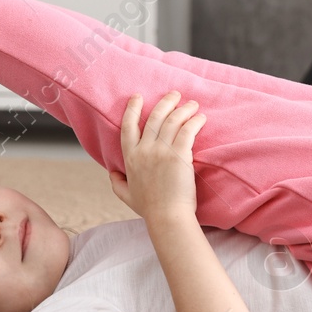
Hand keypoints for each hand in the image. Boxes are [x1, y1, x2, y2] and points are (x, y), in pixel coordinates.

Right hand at [108, 90, 204, 222]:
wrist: (167, 217)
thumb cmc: (150, 209)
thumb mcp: (126, 195)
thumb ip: (117, 183)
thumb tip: (111, 173)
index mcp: (130, 157)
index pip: (128, 126)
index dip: (132, 109)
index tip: (137, 97)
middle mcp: (144, 150)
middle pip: (154, 117)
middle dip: (165, 102)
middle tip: (174, 94)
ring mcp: (162, 151)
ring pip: (173, 120)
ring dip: (184, 109)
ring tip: (192, 104)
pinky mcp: (180, 155)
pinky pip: (188, 130)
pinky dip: (195, 121)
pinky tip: (200, 118)